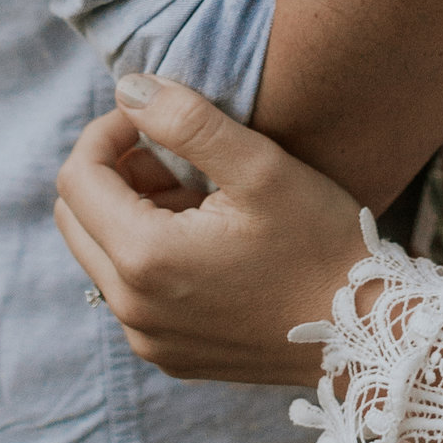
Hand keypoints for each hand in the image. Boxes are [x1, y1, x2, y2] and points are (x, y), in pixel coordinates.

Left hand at [54, 77, 374, 385]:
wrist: (366, 334)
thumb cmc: (319, 243)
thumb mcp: (260, 166)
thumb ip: (186, 120)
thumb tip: (128, 88)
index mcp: (144, 259)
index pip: (76, 179)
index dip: (106, 132)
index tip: (152, 117)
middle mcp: (131, 309)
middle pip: (75, 219)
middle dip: (112, 173)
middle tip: (175, 157)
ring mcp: (148, 339)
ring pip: (101, 255)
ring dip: (132, 213)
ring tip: (201, 196)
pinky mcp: (169, 355)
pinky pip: (131, 291)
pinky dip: (151, 254)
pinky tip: (210, 240)